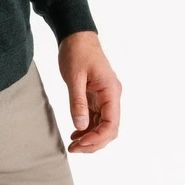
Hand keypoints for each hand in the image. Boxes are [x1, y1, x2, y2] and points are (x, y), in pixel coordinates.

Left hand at [58, 31, 121, 153]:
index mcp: (111, 91)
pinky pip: (96, 117)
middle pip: (109, 129)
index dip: (97, 138)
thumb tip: (80, 126)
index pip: (111, 124)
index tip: (80, 144)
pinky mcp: (97, 96)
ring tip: (73, 144)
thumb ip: (77, 102)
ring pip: (103, 125)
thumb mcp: (74, 77)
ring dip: (90, 137)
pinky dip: (87, 127)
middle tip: (74, 149)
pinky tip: (75, 133)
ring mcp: (105, 97)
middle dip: (94, 142)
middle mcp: (112, 96)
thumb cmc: (77, 52)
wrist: (76, 35)